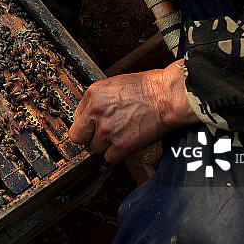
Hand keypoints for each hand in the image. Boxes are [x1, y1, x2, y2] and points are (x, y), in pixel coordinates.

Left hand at [69, 60, 197, 162]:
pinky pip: (110, 158)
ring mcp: (108, 129)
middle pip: (79, 137)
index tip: (92, 127)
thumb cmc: (147, 88)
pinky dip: (117, 154)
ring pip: (96, 149)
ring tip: (120, 134)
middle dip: (89, 137)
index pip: (76, 119)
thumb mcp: (113, 85)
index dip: (86, 125)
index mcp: (93, 95)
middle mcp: (96, 112)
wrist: (168, 96)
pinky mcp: (122, 144)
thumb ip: (97, 100)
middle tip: (102, 135)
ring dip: (106, 145)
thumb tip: (88, 115)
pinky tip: (126, 143)